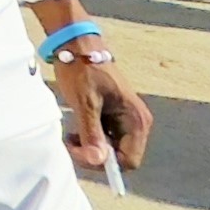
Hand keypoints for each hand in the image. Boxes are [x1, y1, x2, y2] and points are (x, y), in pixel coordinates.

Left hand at [52, 56, 152, 175]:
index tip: (80, 151)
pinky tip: (77, 128)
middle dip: (95, 155)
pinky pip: (105, 139)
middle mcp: (136, 123)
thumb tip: (98, 161)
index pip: (129, 161)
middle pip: (120, 158)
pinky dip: (90, 138)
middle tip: (72, 142)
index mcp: (137, 121)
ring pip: (110, 150)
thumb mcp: (85, 103)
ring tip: (72, 134)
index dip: (105, 163)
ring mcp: (125, 121)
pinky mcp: (114, 118)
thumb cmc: (83, 70)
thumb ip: (92, 133)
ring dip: (90, 147)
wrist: (77, 46)